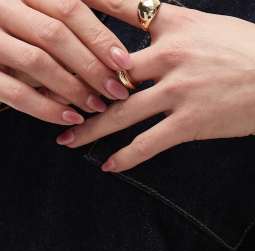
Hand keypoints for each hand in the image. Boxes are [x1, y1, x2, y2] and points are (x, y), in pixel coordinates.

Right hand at [0, 0, 134, 123]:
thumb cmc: (13, 29)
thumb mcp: (36, 11)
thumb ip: (68, 17)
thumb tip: (115, 49)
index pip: (68, 7)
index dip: (100, 37)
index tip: (125, 63)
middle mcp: (2, 6)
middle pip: (56, 35)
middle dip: (92, 66)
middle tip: (117, 91)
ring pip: (38, 62)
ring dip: (74, 88)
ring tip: (98, 106)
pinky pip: (16, 92)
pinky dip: (47, 108)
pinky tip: (71, 118)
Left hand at [56, 1, 254, 170]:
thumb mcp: (218, 27)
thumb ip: (185, 29)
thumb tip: (165, 30)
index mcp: (176, 24)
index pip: (122, 8)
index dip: (89, 11)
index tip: (63, 11)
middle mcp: (169, 53)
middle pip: (108, 69)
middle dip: (78, 84)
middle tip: (56, 99)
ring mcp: (178, 89)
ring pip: (121, 110)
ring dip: (91, 128)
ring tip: (68, 140)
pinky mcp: (190, 122)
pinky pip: (148, 141)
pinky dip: (126, 156)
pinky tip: (109, 166)